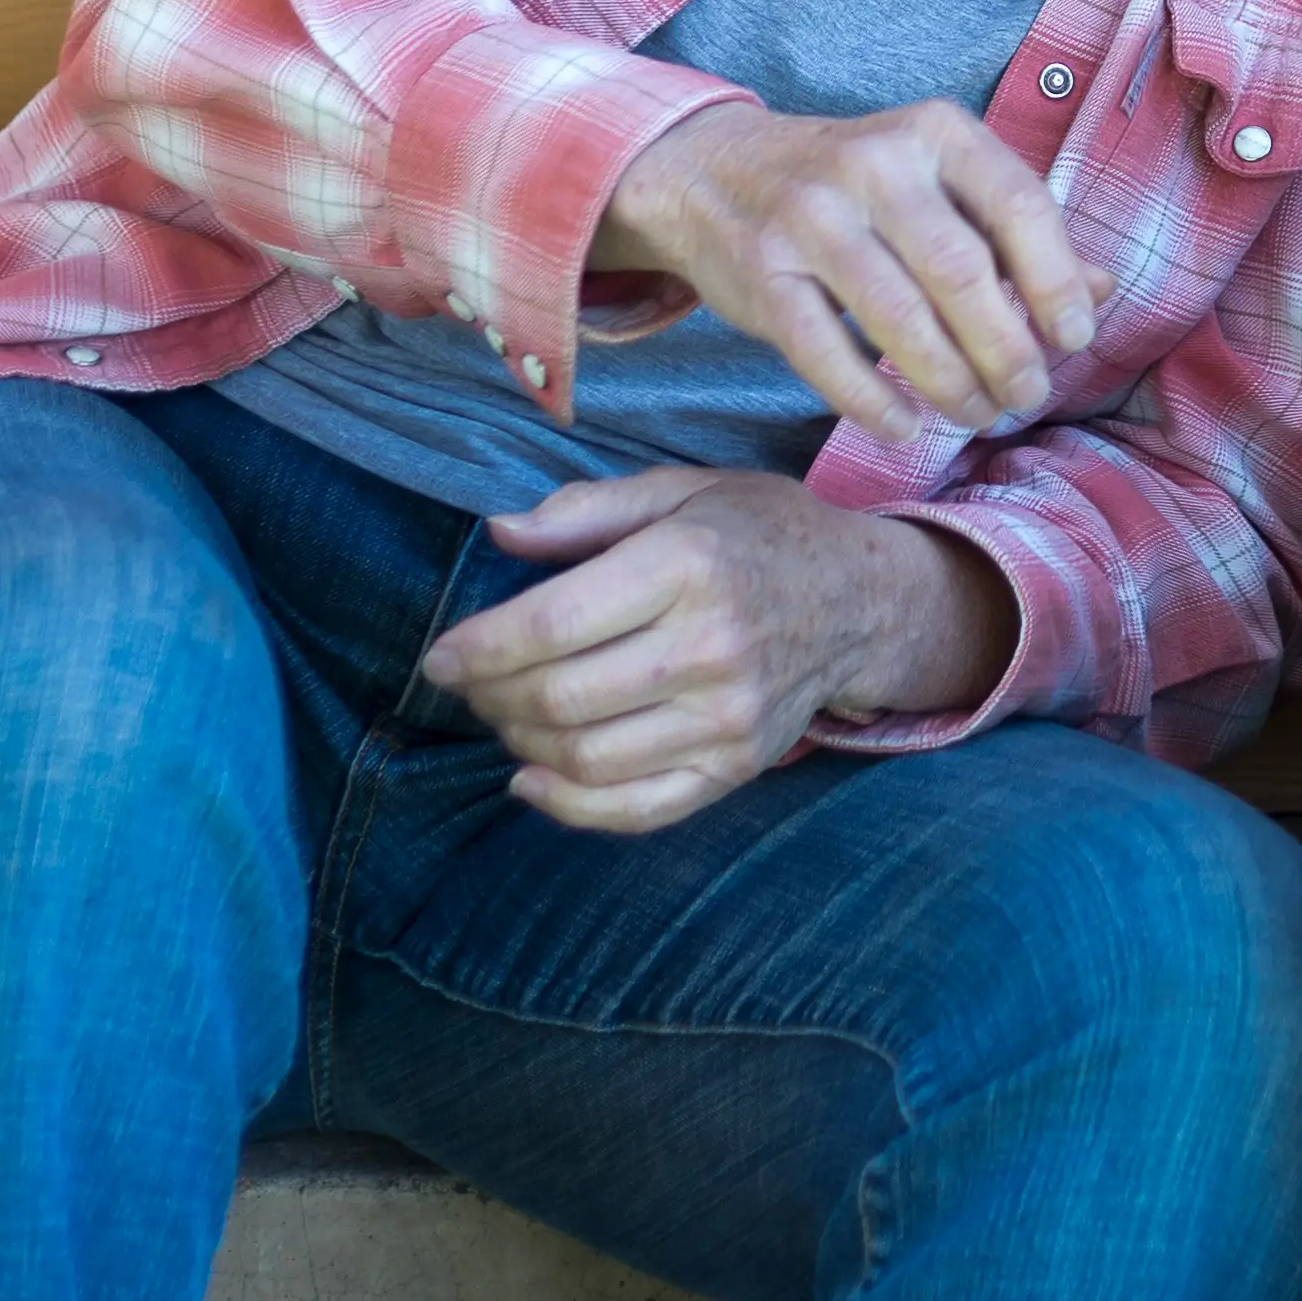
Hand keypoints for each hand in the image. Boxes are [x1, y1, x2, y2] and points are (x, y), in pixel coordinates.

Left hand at [418, 467, 1016, 835]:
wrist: (861, 598)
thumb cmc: (759, 533)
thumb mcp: (682, 490)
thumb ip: (587, 511)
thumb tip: (499, 534)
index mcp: (686, 565)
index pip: (550, 624)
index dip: (476, 649)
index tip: (440, 657)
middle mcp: (708, 647)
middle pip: (557, 697)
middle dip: (489, 696)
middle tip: (471, 683)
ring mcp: (726, 718)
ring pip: (584, 757)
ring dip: (520, 744)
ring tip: (505, 715)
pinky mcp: (734, 767)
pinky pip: (634, 810)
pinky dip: (567, 806)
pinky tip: (531, 779)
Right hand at [593, 96, 1099, 438]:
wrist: (714, 170)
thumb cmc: (856, 188)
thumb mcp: (940, 183)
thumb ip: (1016, 232)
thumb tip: (1103, 290)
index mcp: (936, 131)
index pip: (1019, 204)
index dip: (1057, 280)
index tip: (1074, 340)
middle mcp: (875, 163)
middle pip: (961, 271)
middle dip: (1007, 350)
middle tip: (1028, 397)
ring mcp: (811, 215)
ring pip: (899, 318)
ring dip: (950, 383)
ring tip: (978, 416)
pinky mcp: (762, 270)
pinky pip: (824, 352)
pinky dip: (871, 400)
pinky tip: (904, 427)